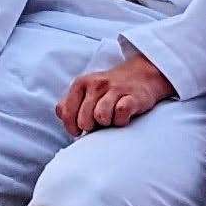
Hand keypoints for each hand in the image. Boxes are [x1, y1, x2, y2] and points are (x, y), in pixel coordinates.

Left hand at [56, 50, 172, 135]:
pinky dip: (122, 120)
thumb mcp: (85, 92)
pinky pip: (121, 113)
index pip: (65, 113)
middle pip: (84, 120)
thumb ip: (70, 104)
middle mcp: (95, 84)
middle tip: (101, 122)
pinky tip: (124, 116)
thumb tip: (64, 120)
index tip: (81, 130)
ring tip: (112, 118)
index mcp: (80, 84)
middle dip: (92, 127)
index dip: (72, 127)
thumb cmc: (108, 91)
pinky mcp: (133, 96)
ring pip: (101, 117)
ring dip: (107, 123)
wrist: (141, 75)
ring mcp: (115, 88)